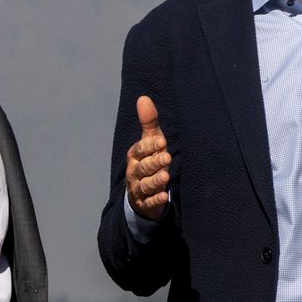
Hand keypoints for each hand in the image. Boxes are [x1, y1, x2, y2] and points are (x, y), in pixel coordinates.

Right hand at [126, 94, 170, 220]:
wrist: (141, 191)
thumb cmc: (149, 160)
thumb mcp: (151, 141)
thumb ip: (149, 122)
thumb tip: (143, 98)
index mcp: (135, 156)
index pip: (140, 149)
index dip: (150, 145)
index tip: (162, 141)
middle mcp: (134, 172)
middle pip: (143, 167)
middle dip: (154, 162)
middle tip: (167, 157)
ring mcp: (139, 189)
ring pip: (146, 185)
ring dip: (155, 181)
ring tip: (166, 176)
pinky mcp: (145, 203)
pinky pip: (150, 202)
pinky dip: (156, 200)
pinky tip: (165, 196)